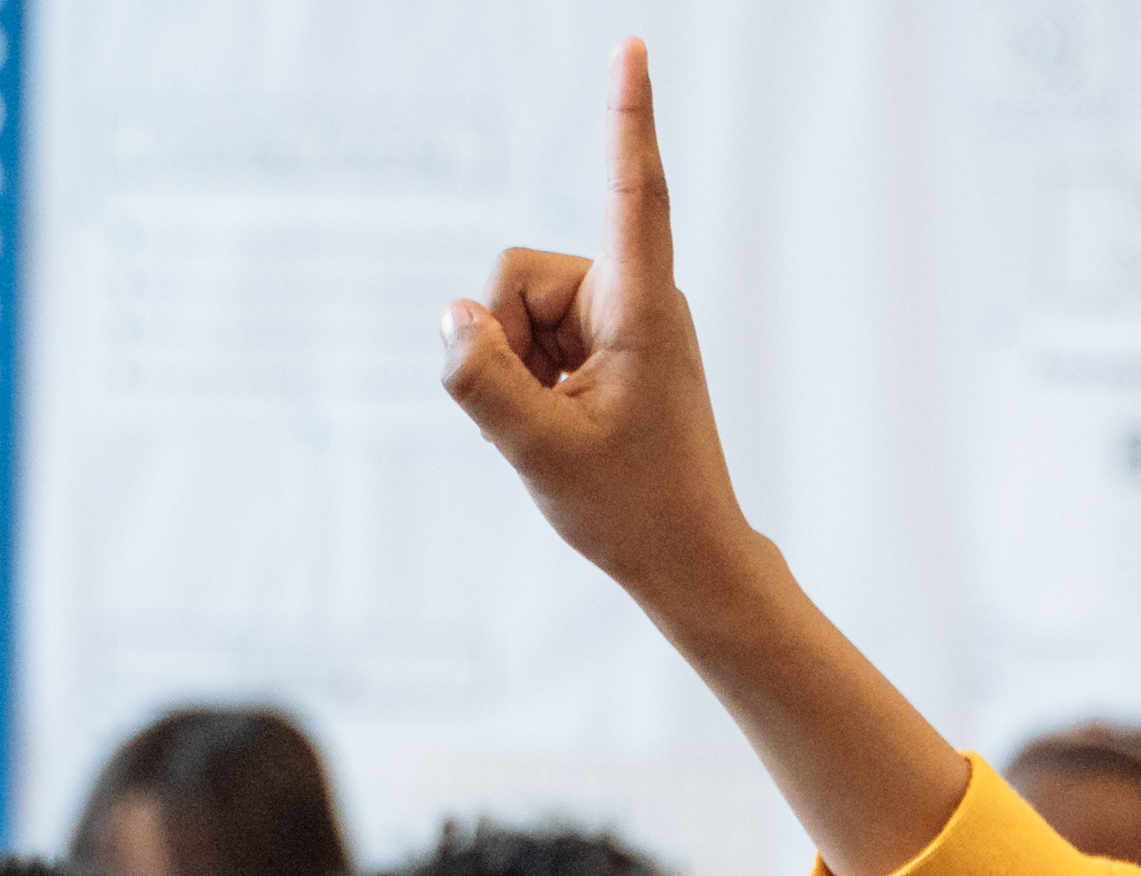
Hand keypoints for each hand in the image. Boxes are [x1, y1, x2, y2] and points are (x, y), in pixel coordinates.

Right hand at [433, 41, 967, 875]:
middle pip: (519, 275)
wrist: (688, 559)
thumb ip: (483, 379)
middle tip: (549, 418)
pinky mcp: (609, 343)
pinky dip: (530, 379)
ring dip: (518, 368)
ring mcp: (621, 319)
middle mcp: (636, 297)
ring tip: (564, 427)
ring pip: (517, 308)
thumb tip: (452, 317)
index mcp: (641, 308)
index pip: (632, 192)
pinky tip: (565, 424)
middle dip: (507, 341)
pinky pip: (532, 336)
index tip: (634, 47)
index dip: (626, 117)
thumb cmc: (633, 510)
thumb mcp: (540, 451)